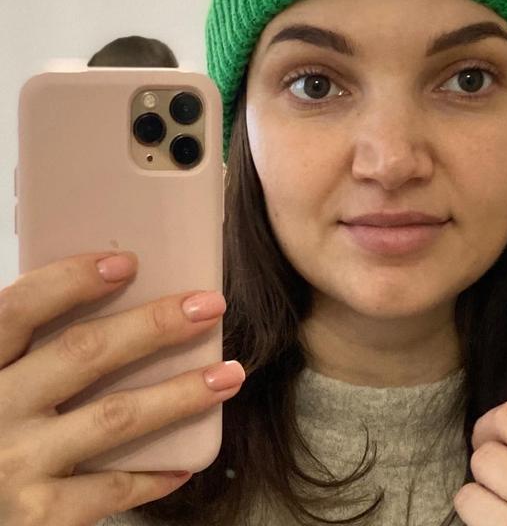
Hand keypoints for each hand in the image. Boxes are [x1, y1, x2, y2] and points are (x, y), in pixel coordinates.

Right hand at [0, 251, 244, 525]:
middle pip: (83, 353)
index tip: (128, 263)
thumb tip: (120, 292)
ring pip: (113, 417)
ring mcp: (13, 466)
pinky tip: (186, 461)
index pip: (20, 310)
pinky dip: (153, 474)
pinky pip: (110, 489)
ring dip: (180, 394)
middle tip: (211, 306)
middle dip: (155, 326)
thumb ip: (33, 349)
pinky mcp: (34, 518)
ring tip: (229, 375)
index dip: (71, 281)